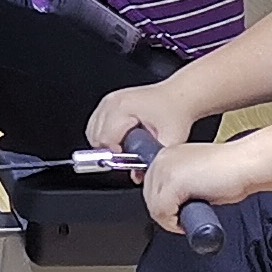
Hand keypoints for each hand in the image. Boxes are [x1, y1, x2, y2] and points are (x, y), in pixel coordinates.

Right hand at [87, 80, 201, 156]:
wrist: (179, 96)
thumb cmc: (175, 111)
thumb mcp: (170, 139)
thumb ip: (152, 159)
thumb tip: (136, 175)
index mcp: (123, 108)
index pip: (104, 140)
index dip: (115, 154)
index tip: (128, 159)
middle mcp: (112, 102)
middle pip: (95, 137)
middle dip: (110, 151)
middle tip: (129, 154)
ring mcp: (108, 100)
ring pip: (92, 132)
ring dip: (106, 144)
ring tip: (126, 146)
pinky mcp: (108, 102)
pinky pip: (95, 125)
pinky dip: (105, 135)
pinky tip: (121, 138)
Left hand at [142, 135, 254, 234]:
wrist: (245, 165)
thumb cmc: (229, 171)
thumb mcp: (194, 175)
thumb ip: (178, 184)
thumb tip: (168, 203)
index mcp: (166, 155)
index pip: (150, 188)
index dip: (163, 205)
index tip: (178, 211)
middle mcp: (162, 159)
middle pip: (150, 198)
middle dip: (166, 214)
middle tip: (184, 218)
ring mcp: (165, 170)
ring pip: (155, 207)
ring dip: (170, 219)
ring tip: (190, 216)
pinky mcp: (173, 183)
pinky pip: (163, 212)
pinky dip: (175, 222)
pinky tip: (191, 216)